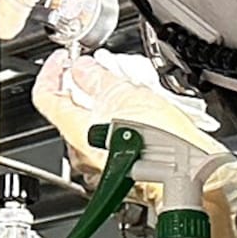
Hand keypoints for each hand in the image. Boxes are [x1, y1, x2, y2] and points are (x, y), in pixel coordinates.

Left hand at [32, 49, 236, 209]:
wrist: (191, 179)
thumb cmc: (162, 149)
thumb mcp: (127, 97)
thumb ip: (98, 78)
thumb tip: (83, 68)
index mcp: (76, 132)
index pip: (45, 96)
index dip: (52, 71)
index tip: (64, 58)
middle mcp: (84, 152)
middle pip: (71, 109)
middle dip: (86, 85)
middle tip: (104, 68)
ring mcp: (103, 163)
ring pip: (95, 123)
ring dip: (109, 101)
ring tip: (132, 88)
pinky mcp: (124, 167)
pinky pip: (114, 137)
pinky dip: (124, 119)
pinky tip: (144, 110)